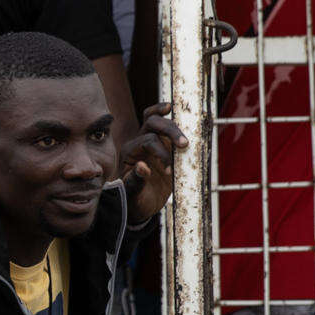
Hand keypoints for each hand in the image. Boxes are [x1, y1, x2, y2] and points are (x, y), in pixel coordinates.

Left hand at [120, 103, 185, 224]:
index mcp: (129, 153)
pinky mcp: (161, 144)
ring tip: (186, 138)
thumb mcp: (133, 195)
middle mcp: (138, 142)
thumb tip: (141, 166)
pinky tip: (173, 109)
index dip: (162, 154)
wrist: (139, 204)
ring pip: (157, 120)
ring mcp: (149, 141)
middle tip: (184, 144)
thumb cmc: (134, 200)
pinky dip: (170, 119)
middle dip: (170, 131)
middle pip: (152, 123)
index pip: (148, 142)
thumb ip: (135, 181)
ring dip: (173, 125)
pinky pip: (163, 126)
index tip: (170, 172)